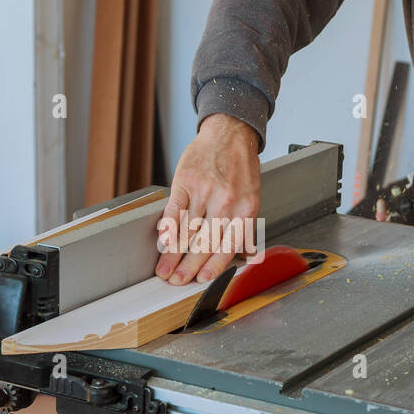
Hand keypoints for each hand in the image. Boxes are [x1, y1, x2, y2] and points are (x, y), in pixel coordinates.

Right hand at [155, 114, 260, 284]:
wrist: (230, 133)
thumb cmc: (240, 168)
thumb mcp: (252, 196)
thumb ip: (245, 225)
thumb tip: (245, 255)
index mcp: (245, 209)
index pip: (227, 245)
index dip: (213, 266)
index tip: (200, 280)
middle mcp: (226, 201)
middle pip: (204, 242)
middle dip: (188, 266)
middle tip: (176, 280)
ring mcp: (205, 191)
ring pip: (187, 230)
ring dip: (173, 253)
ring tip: (164, 268)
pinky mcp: (186, 181)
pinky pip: (175, 210)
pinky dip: (168, 228)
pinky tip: (162, 241)